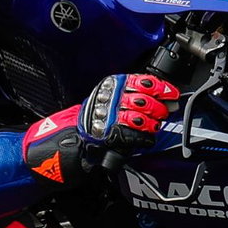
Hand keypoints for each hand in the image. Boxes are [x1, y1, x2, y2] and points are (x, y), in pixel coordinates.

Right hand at [23, 73, 180, 184]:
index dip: (159, 87)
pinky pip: (133, 135)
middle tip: (165, 110)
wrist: (57, 147)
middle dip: (158, 105)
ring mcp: (107, 117)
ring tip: (153, 126)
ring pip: (140, 116)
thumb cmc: (81, 127)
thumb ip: (125, 101)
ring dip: (152, 122)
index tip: (171, 92)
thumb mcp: (103, 105)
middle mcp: (107, 99)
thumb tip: (155, 102)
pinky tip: (145, 139)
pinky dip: (143, 138)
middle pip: (143, 98)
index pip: (139, 81)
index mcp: (108, 87)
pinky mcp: (107, 136)